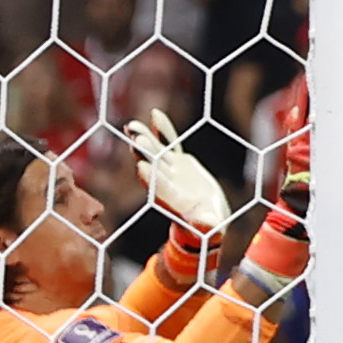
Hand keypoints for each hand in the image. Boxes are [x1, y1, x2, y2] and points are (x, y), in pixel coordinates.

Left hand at [122, 112, 229, 233]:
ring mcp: (170, 170)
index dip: (152, 177)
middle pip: (153, 165)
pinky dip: (162, 129)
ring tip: (132, 125)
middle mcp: (166, 182)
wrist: (205, 218)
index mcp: (171, 199)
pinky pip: (169, 142)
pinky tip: (155, 114)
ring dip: (144, 138)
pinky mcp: (178, 161)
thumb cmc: (207, 227)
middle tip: (136, 140)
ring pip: (155, 151)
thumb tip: (210, 224)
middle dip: (145, 153)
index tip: (142, 166)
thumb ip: (206, 224)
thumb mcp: (209, 227)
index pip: (159, 187)